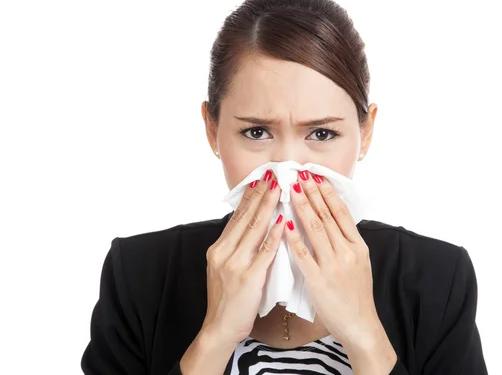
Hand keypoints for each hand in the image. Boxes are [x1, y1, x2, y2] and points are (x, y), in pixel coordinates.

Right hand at [201, 169, 283, 345]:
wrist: (220, 328)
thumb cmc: (228, 299)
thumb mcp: (224, 268)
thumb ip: (236, 247)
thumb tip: (253, 226)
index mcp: (219, 248)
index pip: (237, 216)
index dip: (250, 196)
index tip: (261, 179)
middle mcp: (224, 252)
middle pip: (245, 217)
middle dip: (260, 194)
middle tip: (273, 174)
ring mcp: (235, 264)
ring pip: (254, 229)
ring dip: (268, 206)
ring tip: (279, 188)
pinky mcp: (248, 278)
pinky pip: (264, 252)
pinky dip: (274, 235)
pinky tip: (282, 221)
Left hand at [284, 171, 394, 365]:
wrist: (360, 324)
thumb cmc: (357, 294)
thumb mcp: (360, 263)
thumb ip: (347, 242)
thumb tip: (334, 220)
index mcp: (358, 246)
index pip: (342, 213)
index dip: (328, 194)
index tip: (318, 178)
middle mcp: (347, 252)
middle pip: (327, 216)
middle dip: (313, 194)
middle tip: (301, 175)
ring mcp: (333, 265)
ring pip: (315, 229)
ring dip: (302, 207)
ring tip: (293, 191)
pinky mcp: (318, 280)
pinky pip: (303, 254)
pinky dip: (294, 238)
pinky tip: (285, 224)